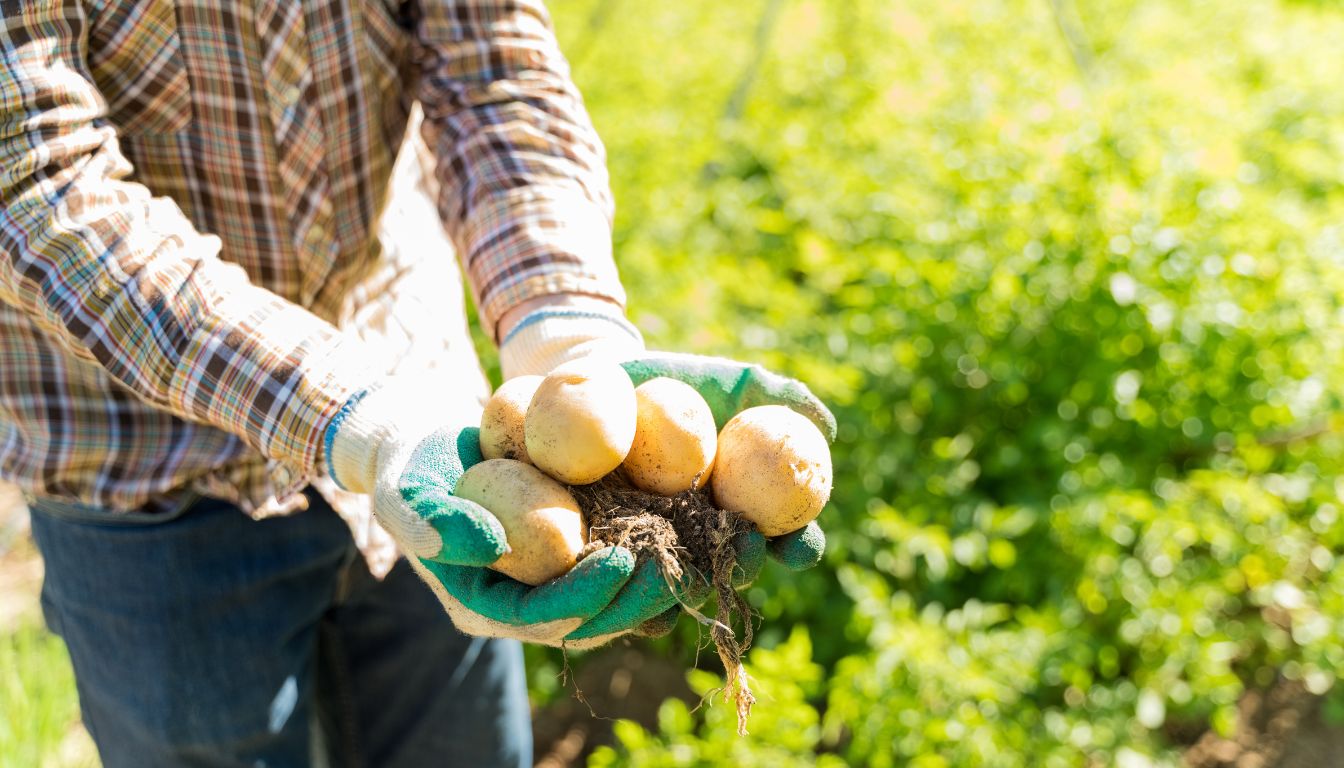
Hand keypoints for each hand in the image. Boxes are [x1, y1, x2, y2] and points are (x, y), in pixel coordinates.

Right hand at [324, 380, 697, 646]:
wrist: (429, 439)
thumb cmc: (411, 466)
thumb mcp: (407, 491)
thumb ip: (434, 523)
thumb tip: (491, 544)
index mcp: (486, 605)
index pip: (543, 616)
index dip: (586, 596)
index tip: (624, 561)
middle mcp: (529, 602)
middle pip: (594, 614)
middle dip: (641, 594)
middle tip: (682, 561)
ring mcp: (560, 577)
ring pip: (623, 592)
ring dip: (669, 575)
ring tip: (709, 548)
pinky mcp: (586, 546)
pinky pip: (633, 554)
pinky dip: (670, 540)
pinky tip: (708, 521)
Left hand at [498, 306, 833, 577]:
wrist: (596, 385)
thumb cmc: (671, 383)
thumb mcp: (722, 381)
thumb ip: (773, 395)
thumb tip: (824, 424)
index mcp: (741, 512)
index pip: (784, 538)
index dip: (800, 546)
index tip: (801, 541)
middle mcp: (703, 542)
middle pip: (733, 568)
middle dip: (744, 565)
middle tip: (748, 546)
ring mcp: (655, 554)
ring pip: (677, 582)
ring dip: (686, 582)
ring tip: (687, 566)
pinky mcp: (601, 558)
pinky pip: (614, 583)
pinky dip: (619, 584)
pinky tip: (620, 573)